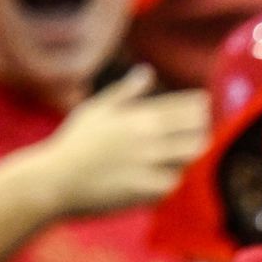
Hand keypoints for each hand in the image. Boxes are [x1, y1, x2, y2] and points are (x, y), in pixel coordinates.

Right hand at [27, 70, 210, 219]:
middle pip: (192, 131)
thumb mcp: (97, 109)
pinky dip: (173, 178)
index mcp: (136, 115)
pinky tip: (169, 176)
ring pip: (188, 157)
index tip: (205, 104)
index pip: (181, 107)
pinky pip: (172, 183)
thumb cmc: (75, 144)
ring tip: (189, 151)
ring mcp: (147, 163)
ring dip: (191, 153)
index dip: (198, 105)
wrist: (56, 180)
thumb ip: (126, 92)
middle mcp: (145, 137)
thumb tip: (147, 72)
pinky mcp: (144, 189)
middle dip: (201, 129)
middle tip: (202, 129)